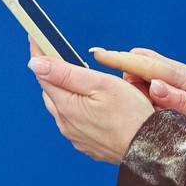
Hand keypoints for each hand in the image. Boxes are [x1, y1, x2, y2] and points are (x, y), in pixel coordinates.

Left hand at [28, 46, 154, 164]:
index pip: (43, 75)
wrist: (150, 148)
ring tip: (77, 78)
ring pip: (62, 107)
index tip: (35, 38)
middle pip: (51, 91)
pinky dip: (76, 108)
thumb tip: (35, 64)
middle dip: (52, 73)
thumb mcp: (101, 84)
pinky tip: (90, 104)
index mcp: (66, 107)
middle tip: (59, 54)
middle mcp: (66, 124)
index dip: (39, 54)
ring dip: (64, 92)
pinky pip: (74, 122)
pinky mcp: (87, 144)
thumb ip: (66, 73)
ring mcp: (76, 136)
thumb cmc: (132, 114)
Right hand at [90, 47, 185, 146]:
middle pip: (138, 63)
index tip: (98, 55)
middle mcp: (175, 73)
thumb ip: (179, 101)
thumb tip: (154, 86)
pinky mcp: (174, 86)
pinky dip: (138, 87)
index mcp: (181, 77)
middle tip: (112, 95)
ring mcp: (174, 78)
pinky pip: (149, 80)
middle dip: (121, 73)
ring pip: (142, 72)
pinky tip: (137, 104)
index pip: (145, 64)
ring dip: (130, 83)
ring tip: (127, 105)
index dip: (119, 59)